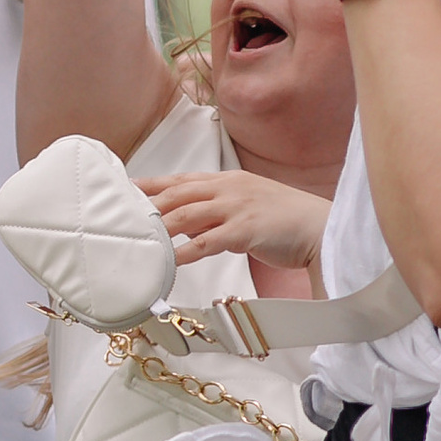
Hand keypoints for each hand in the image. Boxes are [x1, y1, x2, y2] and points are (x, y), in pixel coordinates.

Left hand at [141, 167, 331, 271]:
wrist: (319, 228)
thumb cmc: (282, 220)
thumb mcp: (245, 206)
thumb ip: (215, 211)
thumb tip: (185, 221)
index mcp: (227, 180)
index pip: (181, 179)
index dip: (151, 183)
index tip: (125, 188)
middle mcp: (228, 188)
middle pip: (177, 193)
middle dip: (147, 204)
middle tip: (120, 216)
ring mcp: (236, 207)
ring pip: (187, 214)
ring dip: (159, 227)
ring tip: (136, 238)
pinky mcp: (245, 230)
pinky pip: (206, 242)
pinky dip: (184, 251)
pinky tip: (168, 261)